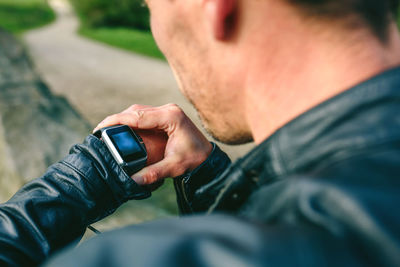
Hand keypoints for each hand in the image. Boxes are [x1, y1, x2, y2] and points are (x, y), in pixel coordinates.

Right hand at [94, 104, 212, 184]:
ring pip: (138, 111)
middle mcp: (168, 110)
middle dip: (116, 119)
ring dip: (123, 120)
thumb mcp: (174, 167)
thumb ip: (154, 173)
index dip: (117, 120)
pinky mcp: (165, 115)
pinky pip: (143, 115)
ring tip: (106, 130)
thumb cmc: (195, 159)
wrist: (207, 157)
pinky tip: (122, 129)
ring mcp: (167, 111)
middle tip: (99, 131)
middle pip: (135, 111)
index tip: (101, 127)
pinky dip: (131, 121)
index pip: (138, 116)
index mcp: (171, 117)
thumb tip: (133, 181)